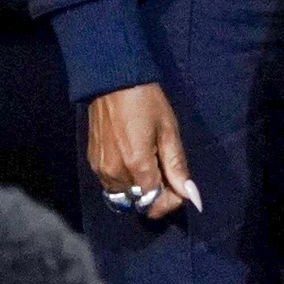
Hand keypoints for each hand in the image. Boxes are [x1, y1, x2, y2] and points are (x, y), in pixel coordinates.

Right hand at [87, 83, 201, 221]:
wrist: (112, 81)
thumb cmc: (146, 101)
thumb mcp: (168, 130)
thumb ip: (177, 166)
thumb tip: (190, 195)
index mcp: (137, 165)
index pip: (154, 203)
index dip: (170, 201)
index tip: (179, 187)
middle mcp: (116, 173)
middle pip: (139, 201)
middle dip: (156, 194)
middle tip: (166, 172)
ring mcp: (101, 170)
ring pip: (124, 196)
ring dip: (139, 189)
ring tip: (150, 164)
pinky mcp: (93, 163)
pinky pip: (111, 185)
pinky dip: (125, 180)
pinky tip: (133, 160)